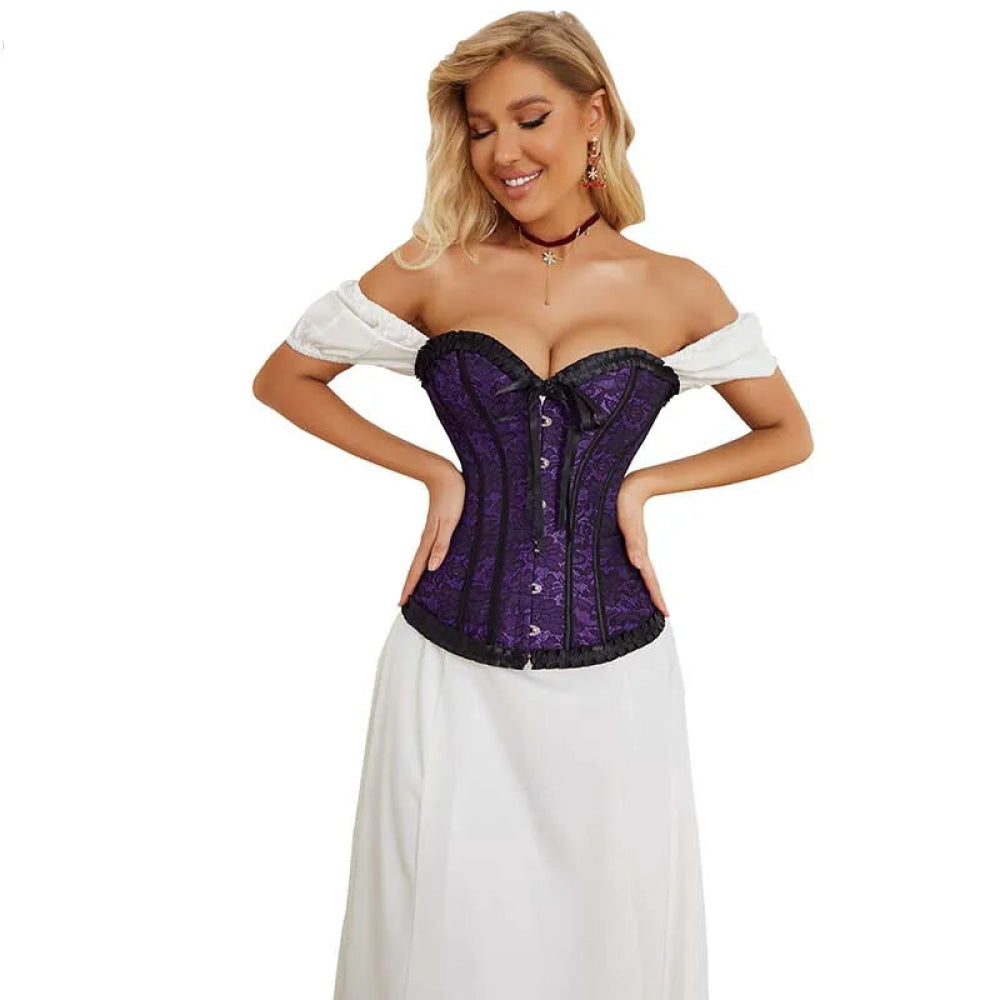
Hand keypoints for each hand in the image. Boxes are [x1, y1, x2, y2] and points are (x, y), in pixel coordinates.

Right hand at [398, 462, 465, 605]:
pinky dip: (425, 560)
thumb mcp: (450, 522)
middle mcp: (428, 538)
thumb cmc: (452, 497)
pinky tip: (429, 563)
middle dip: (410, 584)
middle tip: (403, 601)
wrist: (445, 475)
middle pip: (417, 566)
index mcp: (430, 540)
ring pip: (422, 558)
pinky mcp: (437, 526)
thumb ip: (442, 544)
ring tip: (413, 588)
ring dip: (417, 574)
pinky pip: (429, 549)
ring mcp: (432, 532)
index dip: (410, 586)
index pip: (417, 568)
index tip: (402, 602)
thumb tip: (432, 568)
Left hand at [616, 472, 668, 617]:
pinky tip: (636, 574)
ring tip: (652, 600)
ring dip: (648, 585)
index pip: (650, 579)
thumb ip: (633, 543)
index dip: (656, 596)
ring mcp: (635, 545)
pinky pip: (635, 560)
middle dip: (655, 596)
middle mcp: (638, 551)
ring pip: (643, 570)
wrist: (630, 486)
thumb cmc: (625, 503)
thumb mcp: (627, 523)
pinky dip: (638, 572)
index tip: (665, 612)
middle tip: (663, 613)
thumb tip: (638, 565)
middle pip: (649, 578)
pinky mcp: (629, 539)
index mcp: (639, 551)